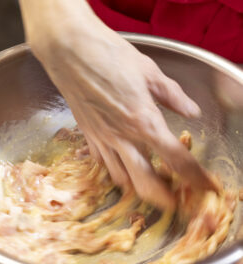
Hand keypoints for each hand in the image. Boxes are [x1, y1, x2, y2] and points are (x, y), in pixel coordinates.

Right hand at [20, 0, 215, 208]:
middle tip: (174, 201)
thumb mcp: (149, 71)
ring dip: (138, 187)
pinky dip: (115, 171)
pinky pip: (102, 163)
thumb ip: (173, 96)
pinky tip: (121, 166)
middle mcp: (122, 137)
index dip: (194, 176)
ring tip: (149, 186)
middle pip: (145, 182)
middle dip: (163, 198)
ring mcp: (101, 139)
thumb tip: (191, 111)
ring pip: (120, 178)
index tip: (205, 185)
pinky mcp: (87, 135)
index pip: (175, 158)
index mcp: (143, 120)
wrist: (70, 51)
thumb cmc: (108, 55)